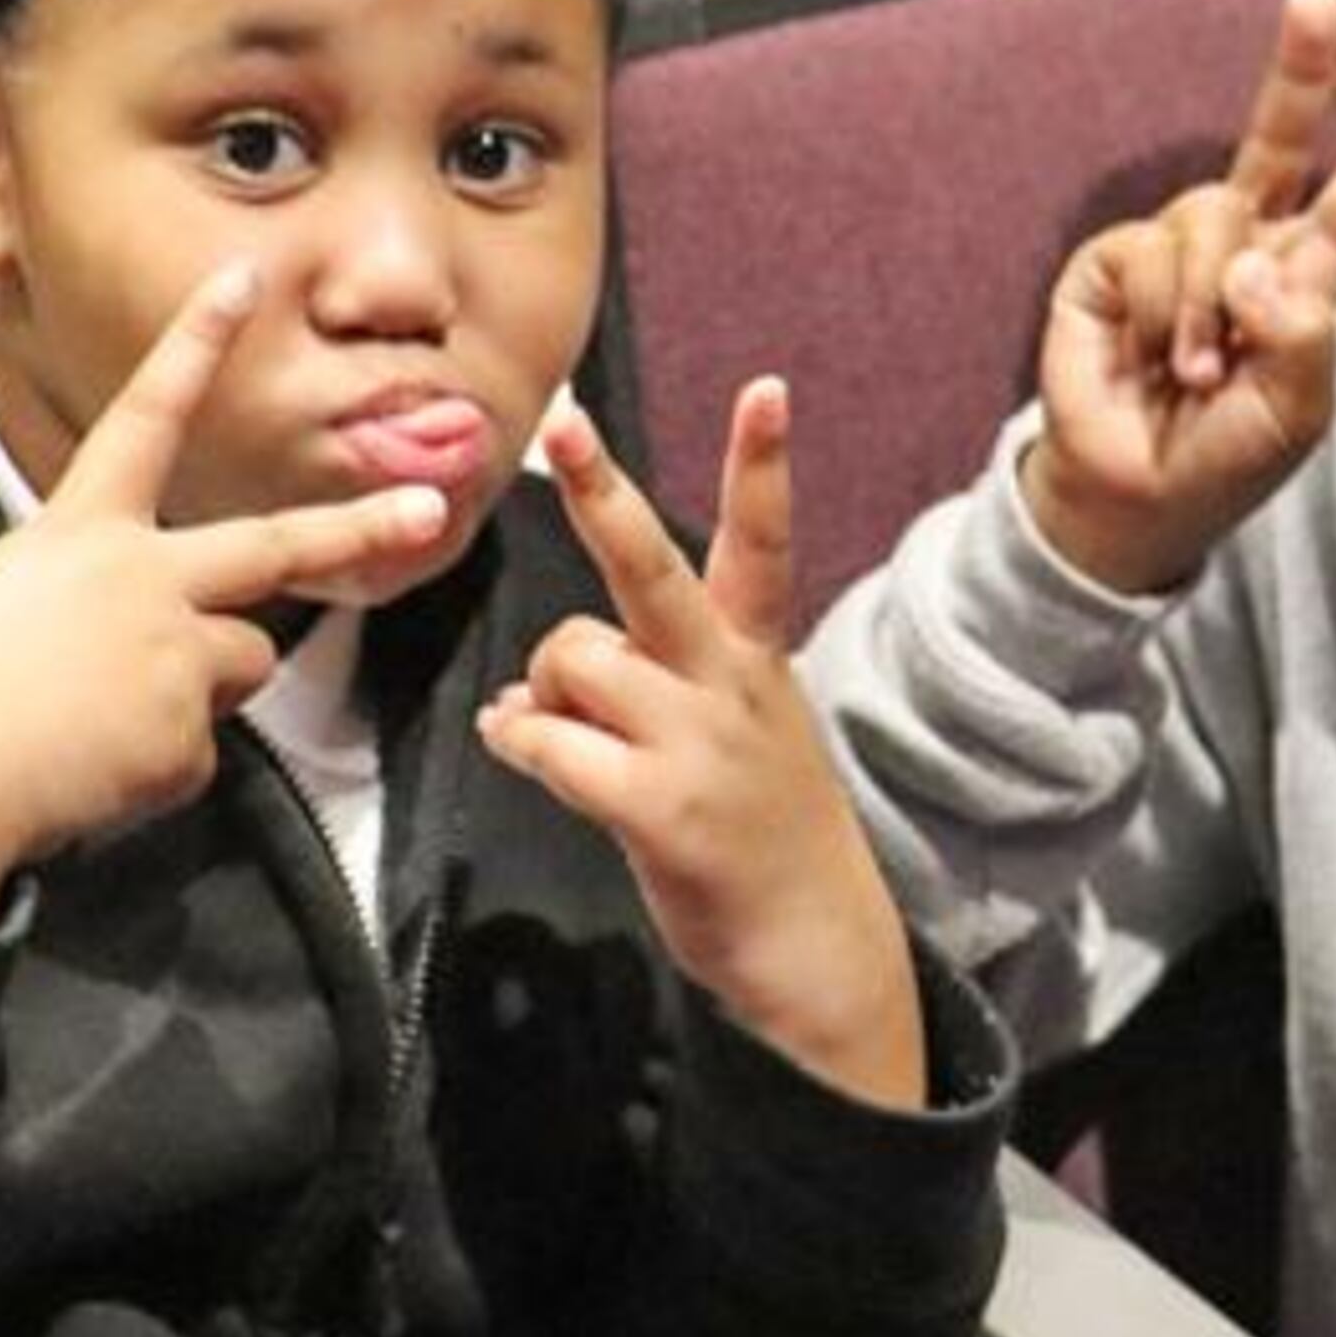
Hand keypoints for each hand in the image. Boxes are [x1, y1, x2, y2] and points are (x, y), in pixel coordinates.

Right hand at [0, 262, 451, 934]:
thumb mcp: (2, 608)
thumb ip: (90, 603)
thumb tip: (136, 645)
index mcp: (76, 532)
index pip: (146, 416)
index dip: (194, 343)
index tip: (240, 280)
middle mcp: (139, 575)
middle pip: (275, 544)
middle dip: (358, 527)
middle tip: (425, 510)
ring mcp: (172, 649)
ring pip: (244, 664)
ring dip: (202, 693)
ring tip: (106, 727)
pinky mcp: (186, 729)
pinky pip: (200, 752)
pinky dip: (157, 770)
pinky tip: (93, 775)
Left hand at [477, 386, 928, 1110]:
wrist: (814, 948)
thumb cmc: (760, 839)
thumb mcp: (729, 743)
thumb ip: (635, 701)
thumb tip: (521, 698)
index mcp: (755, 657)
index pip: (762, 543)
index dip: (762, 464)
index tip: (766, 388)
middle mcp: (729, 683)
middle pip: (651, 568)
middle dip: (603, 492)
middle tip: (563, 424)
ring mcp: (696, 743)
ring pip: (570, 659)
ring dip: (544, 693)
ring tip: (566, 736)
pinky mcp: (657, 806)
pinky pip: (547, 742)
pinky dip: (523, 745)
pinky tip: (527, 752)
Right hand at [1023, 0, 1335, 595]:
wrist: (1140, 494)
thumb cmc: (1228, 454)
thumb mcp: (1297, 409)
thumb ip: (1301, 333)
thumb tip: (1253, 261)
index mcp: (1303, 274)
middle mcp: (1242, 244)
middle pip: (1275, 140)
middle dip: (1296, 69)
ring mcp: (1176, 245)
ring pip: (1213, 220)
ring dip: (1211, 308)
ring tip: (1200, 371)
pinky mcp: (1112, 261)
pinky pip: (1153, 253)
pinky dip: (1167, 316)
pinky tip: (1157, 361)